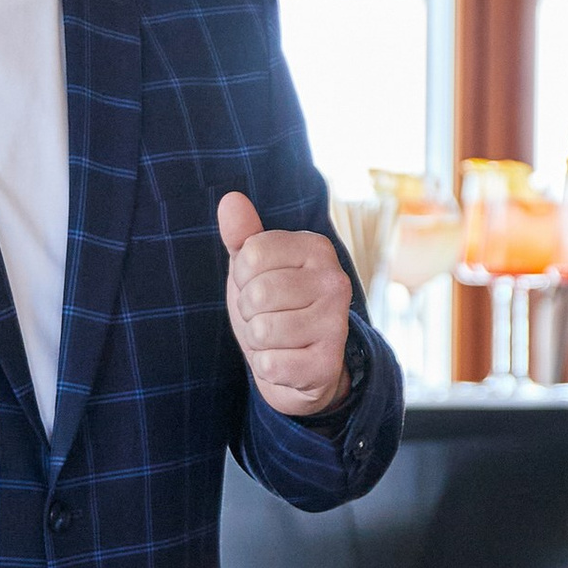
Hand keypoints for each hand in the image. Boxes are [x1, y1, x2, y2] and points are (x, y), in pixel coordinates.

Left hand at [219, 190, 353, 417]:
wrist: (302, 365)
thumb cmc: (275, 307)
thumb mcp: (254, 268)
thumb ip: (242, 235)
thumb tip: (230, 200)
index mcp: (317, 248)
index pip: (251, 254)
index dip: (243, 276)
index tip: (259, 284)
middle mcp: (335, 281)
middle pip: (257, 294)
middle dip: (249, 311)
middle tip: (268, 316)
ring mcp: (336, 324)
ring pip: (261, 330)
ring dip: (258, 341)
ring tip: (278, 338)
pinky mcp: (328, 364)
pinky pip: (270, 364)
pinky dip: (267, 367)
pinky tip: (286, 361)